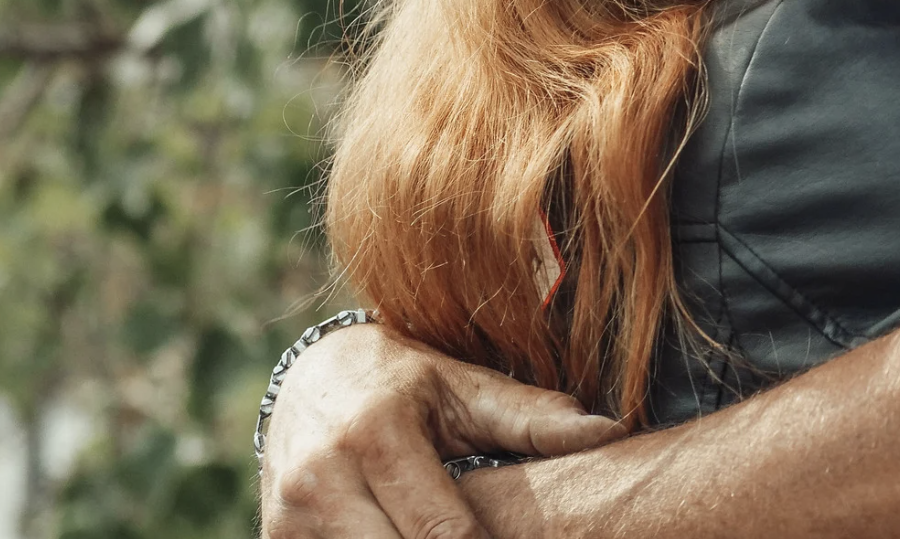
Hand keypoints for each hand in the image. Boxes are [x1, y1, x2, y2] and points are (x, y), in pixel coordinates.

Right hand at [259, 319, 624, 538]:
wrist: (312, 376)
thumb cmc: (409, 383)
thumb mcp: (469, 389)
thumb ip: (535, 419)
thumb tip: (611, 431)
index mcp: (377, 436)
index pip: (445, 534)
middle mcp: (322, 479)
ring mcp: (287, 518)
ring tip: (449, 535)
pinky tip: (406, 537)